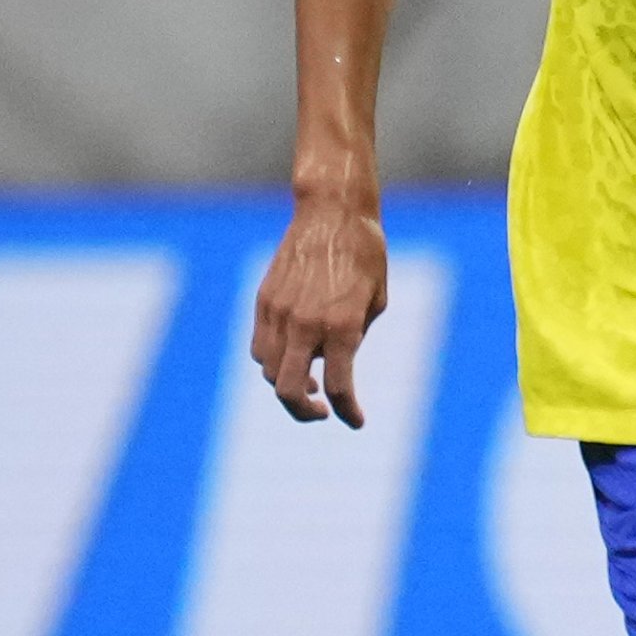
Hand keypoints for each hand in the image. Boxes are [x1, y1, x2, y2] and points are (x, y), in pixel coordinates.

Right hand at [252, 194, 388, 425]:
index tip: (356, 421)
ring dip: (287, 385)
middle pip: (289, 390)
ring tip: (310, 384)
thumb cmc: (366, 255)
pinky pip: (259, 346)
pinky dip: (273, 362)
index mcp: (342, 326)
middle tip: (322, 413)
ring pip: (268, 371)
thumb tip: (333, 365)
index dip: (348, 411)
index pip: (339, 386)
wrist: (332, 213)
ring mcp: (278, 313)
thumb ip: (355, 338)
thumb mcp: (376, 301)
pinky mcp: (263, 301)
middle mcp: (305, 323)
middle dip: (304, 412)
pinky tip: (293, 358)